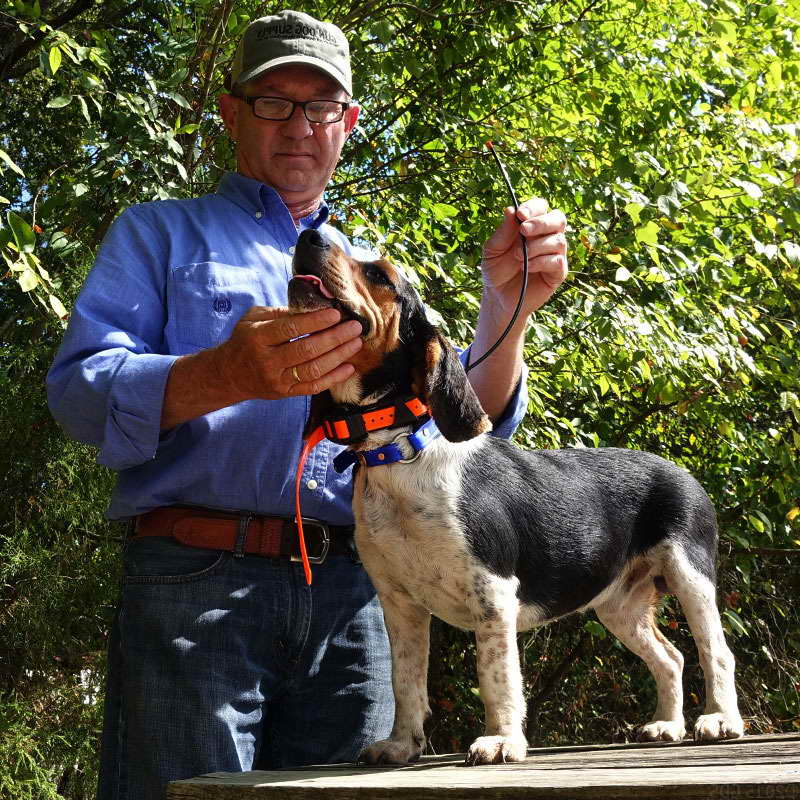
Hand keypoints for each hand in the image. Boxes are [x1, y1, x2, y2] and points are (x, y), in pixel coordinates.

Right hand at [215, 305, 362, 399]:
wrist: (229, 374)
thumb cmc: (246, 340)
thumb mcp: (253, 319)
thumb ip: (280, 312)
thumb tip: (312, 304)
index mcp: (258, 337)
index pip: (290, 328)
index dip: (315, 321)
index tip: (336, 313)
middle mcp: (268, 360)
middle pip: (306, 350)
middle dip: (334, 337)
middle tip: (355, 327)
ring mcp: (277, 379)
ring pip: (313, 369)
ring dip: (339, 356)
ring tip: (356, 343)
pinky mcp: (285, 392)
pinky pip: (313, 387)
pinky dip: (333, 378)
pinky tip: (349, 367)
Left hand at [481, 199, 567, 315]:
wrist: (498, 297)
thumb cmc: (496, 270)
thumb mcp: (493, 249)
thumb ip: (503, 231)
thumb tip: (511, 209)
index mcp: (531, 226)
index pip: (541, 207)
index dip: (533, 208)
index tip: (520, 215)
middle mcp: (546, 237)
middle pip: (558, 218)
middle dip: (541, 222)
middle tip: (523, 231)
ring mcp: (554, 254)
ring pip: (558, 240)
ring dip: (536, 246)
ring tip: (518, 257)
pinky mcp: (558, 272)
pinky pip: (557, 260)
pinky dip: (541, 262)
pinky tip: (526, 267)